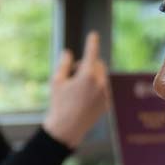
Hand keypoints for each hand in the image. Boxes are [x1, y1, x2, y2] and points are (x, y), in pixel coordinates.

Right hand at [41, 31, 111, 147]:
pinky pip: (104, 88)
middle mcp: (100, 83)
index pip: (91, 53)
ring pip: (102, 76)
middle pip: (97, 64)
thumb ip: (64, 64)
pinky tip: (84, 99)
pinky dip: (96, 88)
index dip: (91, 43)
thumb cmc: (58, 104)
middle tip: (74, 75)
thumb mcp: (56, 82)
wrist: (66, 129)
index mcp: (87, 76)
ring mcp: (106, 94)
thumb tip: (68, 52)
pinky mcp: (107, 102)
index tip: (93, 35)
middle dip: (87, 65)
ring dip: (92, 76)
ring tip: (78, 89)